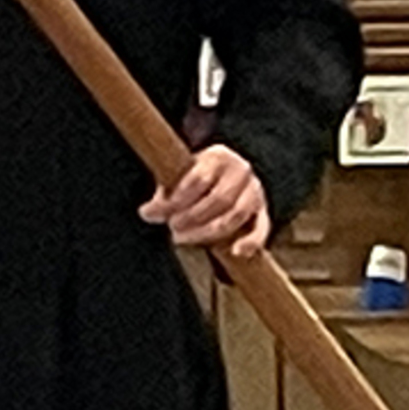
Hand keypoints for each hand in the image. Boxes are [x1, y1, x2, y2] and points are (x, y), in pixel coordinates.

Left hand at [143, 145, 270, 256]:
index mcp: (218, 157)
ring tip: (184, 238)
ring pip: (236, 215)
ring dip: (209, 232)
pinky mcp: (262, 212)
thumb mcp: (179, 179)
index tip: (163, 215)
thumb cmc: (195, 179)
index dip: (179, 199)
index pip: (199, 179)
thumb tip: (147, 213)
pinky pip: (261, 228)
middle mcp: (241, 170)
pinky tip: (236, 252)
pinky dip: (251, 242)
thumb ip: (165, 196)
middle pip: (219, 199)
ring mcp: (254, 191)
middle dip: (193, 217)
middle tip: (173, 228)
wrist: (224, 177)